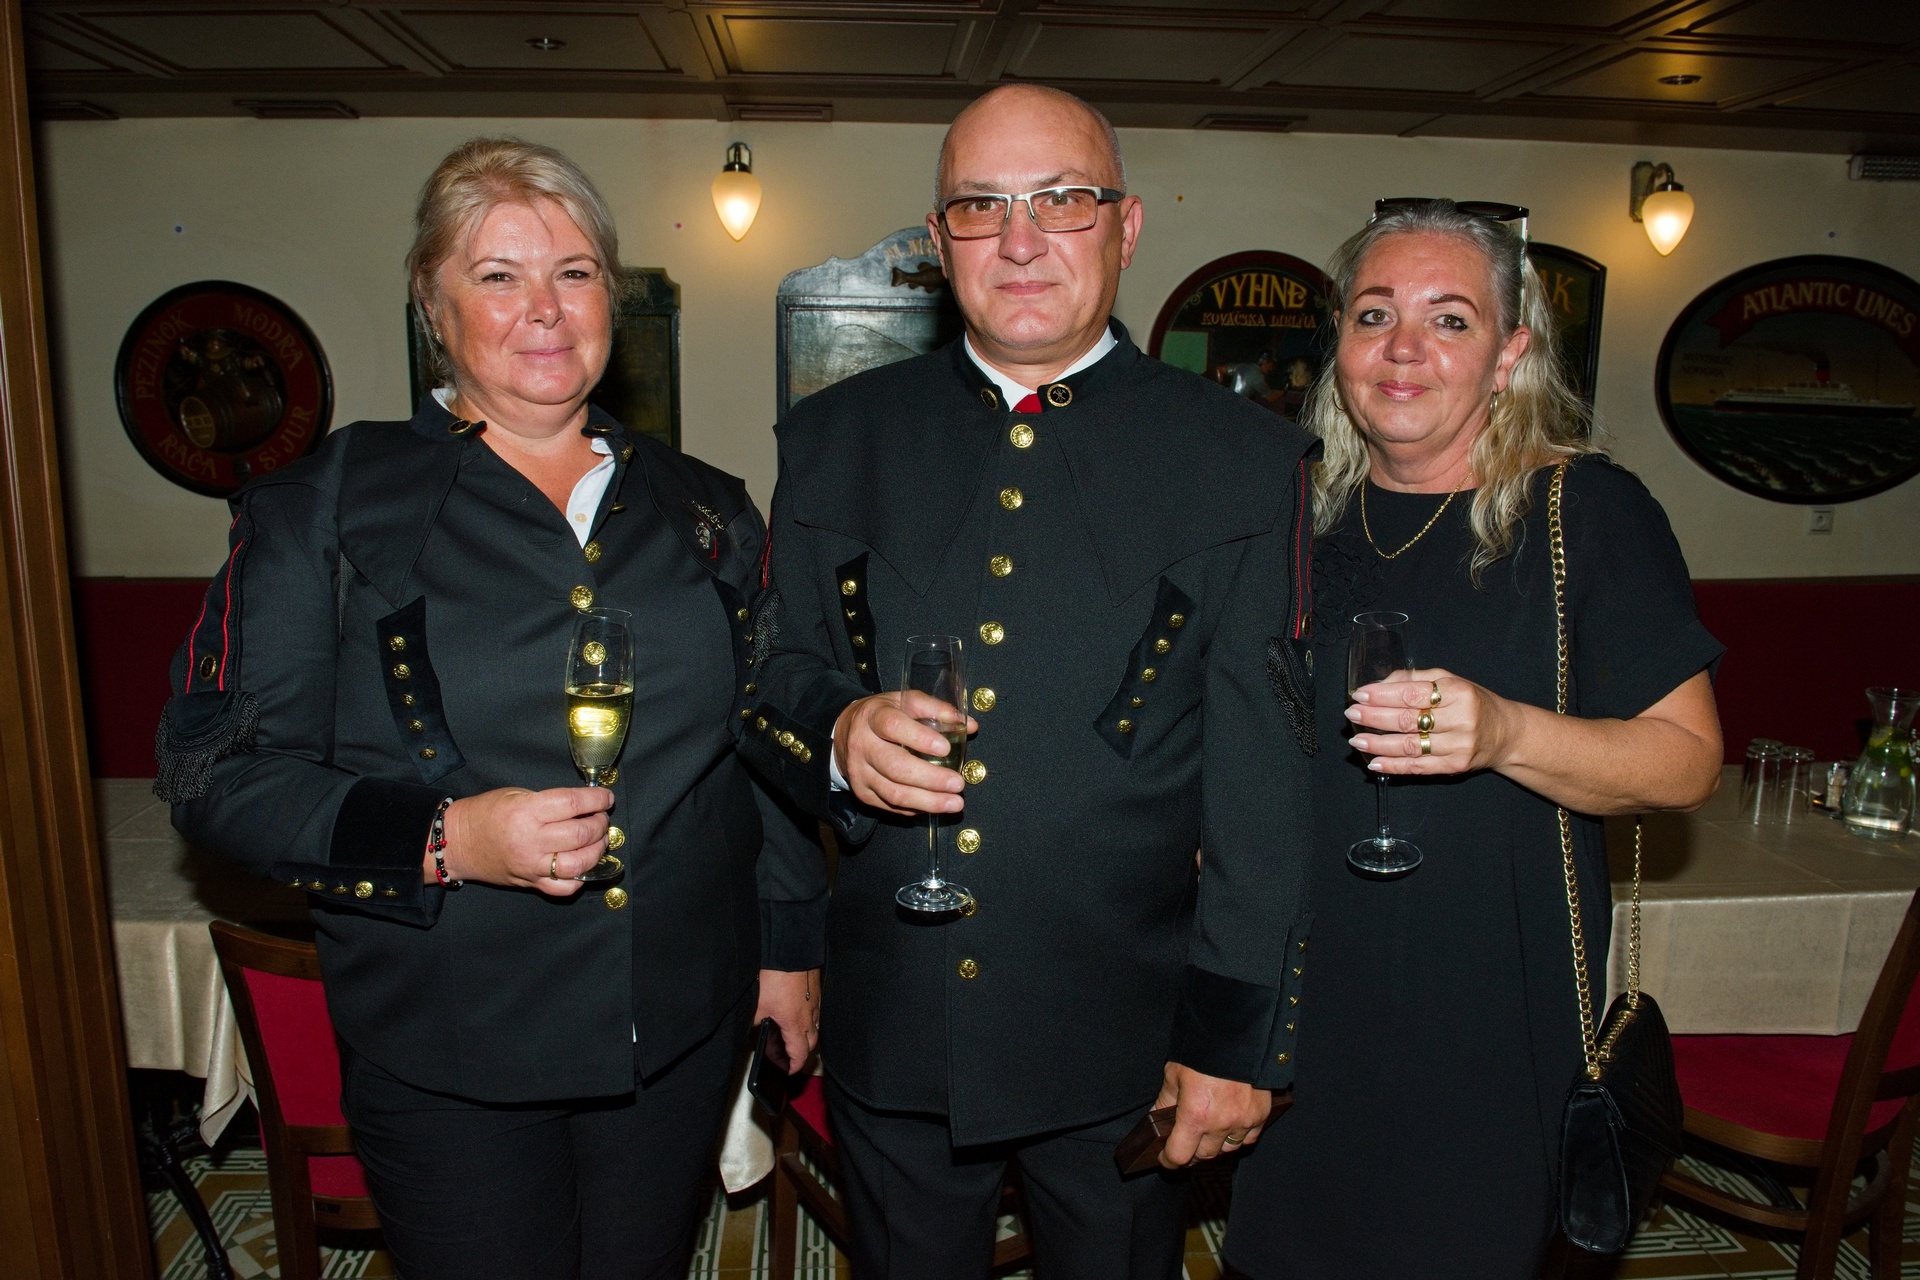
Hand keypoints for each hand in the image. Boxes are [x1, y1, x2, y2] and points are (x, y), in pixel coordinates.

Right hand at [431, 786, 612, 895]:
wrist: (457, 843)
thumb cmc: (486, 814)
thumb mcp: (516, 795)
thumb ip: (550, 801)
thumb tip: (584, 804)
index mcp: (526, 812)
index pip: (573, 804)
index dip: (596, 799)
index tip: (606, 797)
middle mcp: (531, 840)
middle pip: (581, 834)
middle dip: (600, 824)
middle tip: (601, 818)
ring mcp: (532, 865)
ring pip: (579, 863)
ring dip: (597, 850)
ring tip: (599, 840)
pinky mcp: (531, 882)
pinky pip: (564, 887)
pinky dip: (581, 878)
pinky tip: (584, 865)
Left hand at [755, 968, 820, 1068]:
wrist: (790, 951)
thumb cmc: (775, 976)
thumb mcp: (757, 1003)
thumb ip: (756, 1020)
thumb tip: (756, 1026)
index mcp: (795, 1023)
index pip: (800, 1054)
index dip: (795, 1066)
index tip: (790, 1070)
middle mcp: (810, 1015)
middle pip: (812, 1042)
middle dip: (803, 1051)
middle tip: (791, 1053)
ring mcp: (816, 1001)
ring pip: (815, 1025)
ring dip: (806, 1032)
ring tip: (793, 1031)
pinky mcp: (817, 988)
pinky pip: (816, 1009)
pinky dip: (809, 1015)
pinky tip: (797, 1008)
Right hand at [833, 691, 977, 816]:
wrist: (844, 733)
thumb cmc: (883, 716)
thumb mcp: (905, 702)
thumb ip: (937, 710)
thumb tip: (969, 725)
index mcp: (873, 716)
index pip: (894, 727)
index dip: (920, 738)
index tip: (946, 749)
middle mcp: (862, 745)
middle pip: (895, 767)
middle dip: (930, 779)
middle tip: (958, 784)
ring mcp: (860, 772)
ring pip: (894, 793)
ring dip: (928, 801)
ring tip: (955, 803)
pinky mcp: (862, 792)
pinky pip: (891, 805)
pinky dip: (916, 807)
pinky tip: (934, 805)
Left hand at [1153, 1062, 1273, 1166]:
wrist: (1237, 1032)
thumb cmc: (1203, 1050)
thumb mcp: (1174, 1074)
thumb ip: (1165, 1101)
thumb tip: (1155, 1119)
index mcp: (1195, 1115)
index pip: (1179, 1155)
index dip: (1169, 1160)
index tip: (1165, 1158)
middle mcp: (1220, 1124)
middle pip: (1204, 1156)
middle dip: (1192, 1153)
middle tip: (1186, 1144)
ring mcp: (1243, 1121)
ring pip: (1227, 1149)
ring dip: (1216, 1146)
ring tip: (1208, 1134)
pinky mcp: (1260, 1114)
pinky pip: (1249, 1137)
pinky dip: (1238, 1136)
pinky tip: (1230, 1127)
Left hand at [1348, 667, 1516, 776]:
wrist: (1506, 734)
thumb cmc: (1473, 702)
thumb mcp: (1450, 681)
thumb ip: (1415, 679)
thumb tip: (1379, 683)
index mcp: (1457, 692)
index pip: (1411, 694)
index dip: (1382, 695)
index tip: (1360, 695)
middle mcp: (1460, 719)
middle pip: (1407, 720)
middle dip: (1374, 717)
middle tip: (1352, 714)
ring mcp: (1459, 746)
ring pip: (1409, 746)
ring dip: (1378, 744)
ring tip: (1357, 740)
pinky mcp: (1455, 767)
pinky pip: (1418, 767)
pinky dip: (1393, 766)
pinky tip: (1374, 762)